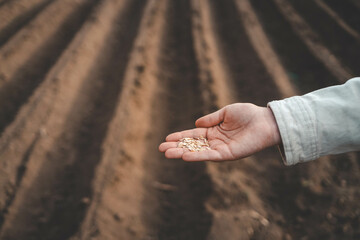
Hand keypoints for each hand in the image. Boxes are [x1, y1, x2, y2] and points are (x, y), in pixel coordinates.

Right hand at [159, 103, 280, 160]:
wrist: (265, 121)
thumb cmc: (248, 114)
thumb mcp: (226, 112)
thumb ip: (211, 119)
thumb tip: (196, 123)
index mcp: (213, 131)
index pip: (193, 135)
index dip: (180, 136)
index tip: (166, 139)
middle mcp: (215, 141)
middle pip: (191, 145)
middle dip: (176, 147)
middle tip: (161, 149)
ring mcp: (220, 149)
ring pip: (197, 152)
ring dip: (182, 153)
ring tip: (167, 154)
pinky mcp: (227, 155)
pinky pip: (210, 156)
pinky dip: (197, 156)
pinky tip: (185, 156)